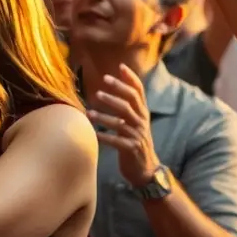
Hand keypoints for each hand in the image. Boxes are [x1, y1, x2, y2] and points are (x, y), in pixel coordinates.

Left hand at [87, 66, 159, 188]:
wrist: (146, 169)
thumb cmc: (135, 142)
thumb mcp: (136, 123)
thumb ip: (129, 107)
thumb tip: (116, 90)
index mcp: (143, 113)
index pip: (139, 91)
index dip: (131, 78)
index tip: (120, 66)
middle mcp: (142, 121)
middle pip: (130, 101)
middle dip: (117, 89)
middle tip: (103, 80)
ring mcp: (137, 135)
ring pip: (121, 120)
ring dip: (104, 114)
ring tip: (89, 111)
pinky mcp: (131, 148)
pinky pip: (116, 140)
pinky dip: (104, 136)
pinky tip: (93, 133)